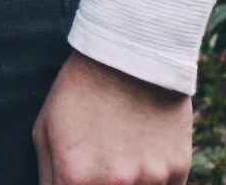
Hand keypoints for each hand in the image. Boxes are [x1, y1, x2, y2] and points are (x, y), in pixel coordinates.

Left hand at [33, 51, 192, 184]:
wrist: (130, 54)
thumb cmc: (79, 91)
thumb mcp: (46, 132)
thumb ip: (50, 178)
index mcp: (76, 178)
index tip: (77, 180)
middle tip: (103, 169)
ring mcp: (151, 179)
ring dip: (129, 184)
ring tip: (122, 156)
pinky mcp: (179, 169)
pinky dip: (153, 181)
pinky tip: (143, 154)